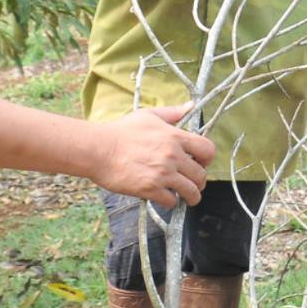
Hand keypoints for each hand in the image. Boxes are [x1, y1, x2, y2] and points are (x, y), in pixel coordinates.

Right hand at [95, 104, 214, 208]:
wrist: (98, 149)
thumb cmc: (121, 131)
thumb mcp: (148, 116)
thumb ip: (172, 113)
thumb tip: (190, 106)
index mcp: (175, 137)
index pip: (208, 150)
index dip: (207, 159)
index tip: (201, 163)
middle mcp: (173, 156)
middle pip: (201, 175)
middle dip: (199, 181)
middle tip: (193, 183)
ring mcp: (162, 174)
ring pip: (191, 191)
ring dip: (191, 196)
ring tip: (186, 197)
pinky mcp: (150, 189)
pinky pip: (171, 201)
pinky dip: (171, 201)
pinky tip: (165, 197)